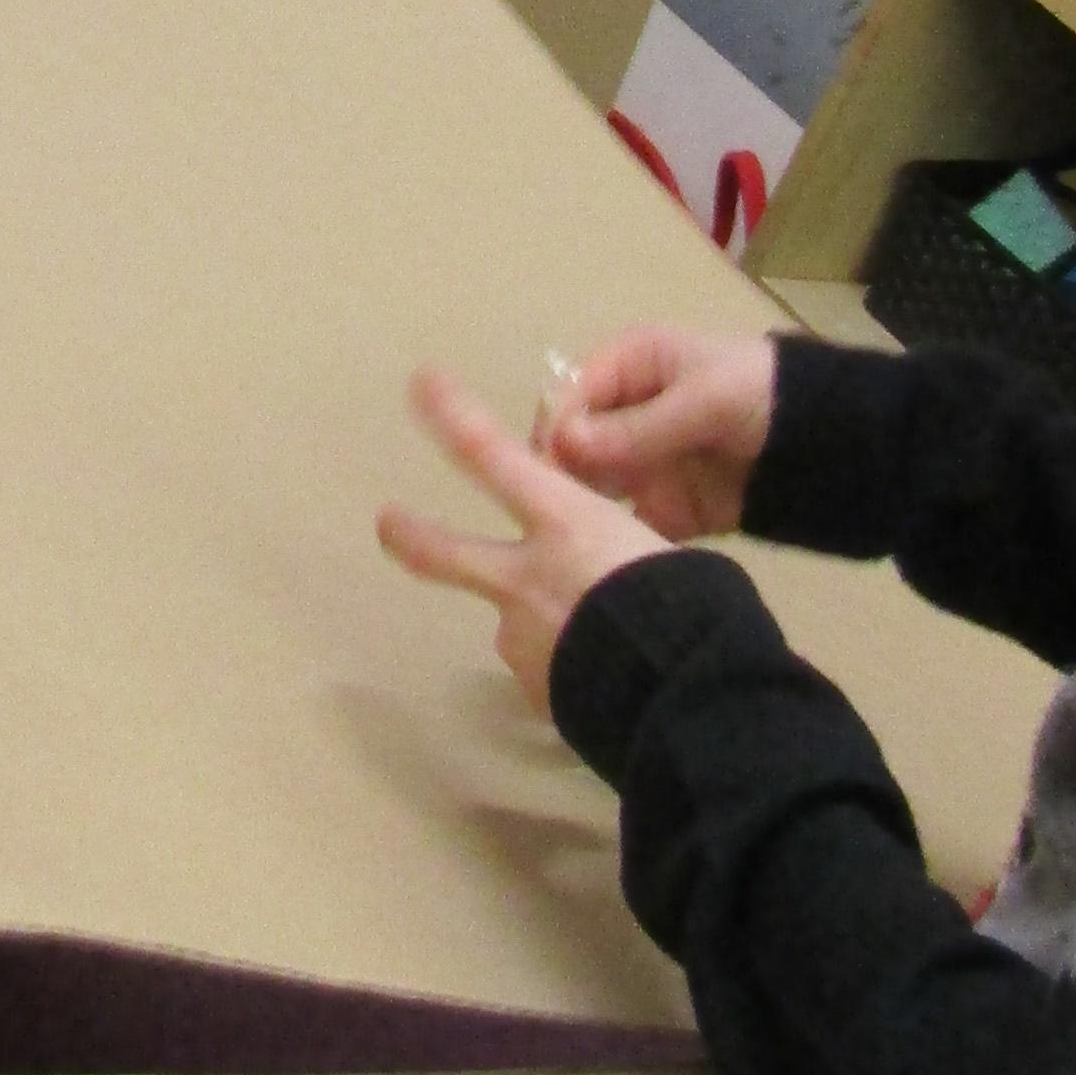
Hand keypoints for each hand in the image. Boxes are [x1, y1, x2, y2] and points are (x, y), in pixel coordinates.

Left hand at [380, 368, 667, 718]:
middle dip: (411, 534)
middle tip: (386, 522)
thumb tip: (602, 581)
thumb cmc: (689, 601)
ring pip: (519, 621)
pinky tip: (610, 678)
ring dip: (548, 625)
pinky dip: (569, 666)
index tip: (421, 384)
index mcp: (565, 524)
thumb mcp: (659, 548)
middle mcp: (524, 577)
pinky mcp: (533, 689)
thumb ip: (615, 551)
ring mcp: (520, 637)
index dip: (452, 416)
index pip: (493, 456)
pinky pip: (549, 668)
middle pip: (444, 551)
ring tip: (607, 645)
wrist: (684, 690)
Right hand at [534, 326, 774, 542]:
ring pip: (591, 486)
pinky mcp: (663, 506)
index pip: (571, 393)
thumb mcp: (704, 399)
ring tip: (579, 532)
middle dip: (564, 472)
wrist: (831, 444)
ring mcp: (643, 463)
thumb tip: (563, 443)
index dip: (556, 425)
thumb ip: (638, 426)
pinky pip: (625, 522)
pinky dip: (617, 537)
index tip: (548, 464)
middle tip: (558, 505)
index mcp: (631, 367)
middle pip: (572, 444)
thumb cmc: (763, 395)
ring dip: (584, 507)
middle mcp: (626, 415)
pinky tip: (609, 554)